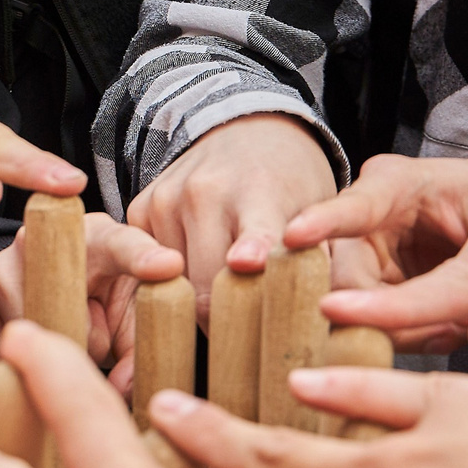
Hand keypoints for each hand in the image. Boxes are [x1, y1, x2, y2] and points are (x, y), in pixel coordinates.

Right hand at [0, 216, 184, 391]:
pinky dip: (24, 360)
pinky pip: (4, 347)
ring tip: (65, 336)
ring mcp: (1, 264)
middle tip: (98, 337)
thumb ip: (139, 353)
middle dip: (89, 335)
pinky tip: (36, 345)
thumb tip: (120, 389)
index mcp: (96, 236)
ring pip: (36, 333)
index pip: (122, 244)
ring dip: (54, 349)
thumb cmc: (102, 300)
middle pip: (69, 304)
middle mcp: (42, 237)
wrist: (49, 291)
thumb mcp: (133, 321)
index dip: (143, 256)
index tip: (167, 266)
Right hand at [129, 116, 338, 315]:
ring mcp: (168, 199)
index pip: (256, 231)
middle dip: (227, 321)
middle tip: (249, 340)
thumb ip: (319, 260)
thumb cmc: (291, 181)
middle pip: (208, 283)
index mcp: (260, 190)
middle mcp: (205, 191)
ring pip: (176, 285)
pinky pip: (152, 269)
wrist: (244, 128)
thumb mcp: (319, 210)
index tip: (248, 264)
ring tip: (226, 299)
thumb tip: (325, 316)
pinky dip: (175, 282)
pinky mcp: (142, 208)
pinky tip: (198, 269)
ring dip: (198, 304)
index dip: (252, 252)